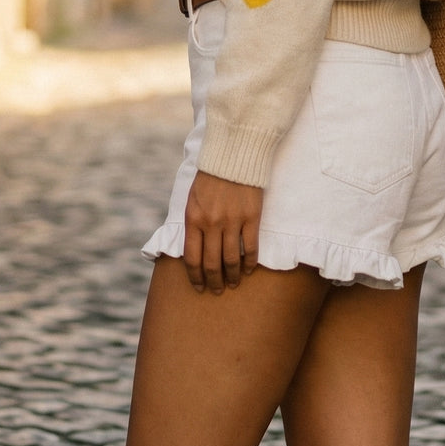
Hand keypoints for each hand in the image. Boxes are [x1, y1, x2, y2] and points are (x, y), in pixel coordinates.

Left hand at [183, 170, 262, 293]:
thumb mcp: (192, 198)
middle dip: (213, 282)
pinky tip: (250, 269)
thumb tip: (193, 249)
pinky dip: (251, 262)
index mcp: (193, 219)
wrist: (233, 154)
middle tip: (217, 291)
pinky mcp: (251, 217)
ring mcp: (232, 221)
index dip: (195, 277)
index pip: (192, 258)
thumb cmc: (210, 176)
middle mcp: (211, 223)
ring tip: (234, 283)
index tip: (199, 287)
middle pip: (212, 264)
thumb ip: (193, 223)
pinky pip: (251, 247)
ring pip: (231, 259)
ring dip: (233, 276)